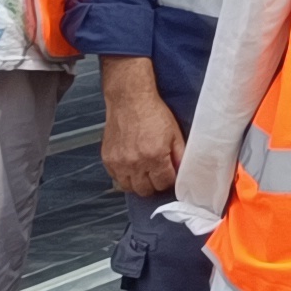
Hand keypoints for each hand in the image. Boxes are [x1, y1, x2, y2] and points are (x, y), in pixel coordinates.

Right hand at [97, 65, 183, 199]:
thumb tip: (182, 171)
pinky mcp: (108, 159)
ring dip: (138, 183)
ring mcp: (119, 162)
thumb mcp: (174, 133)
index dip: (169, 180)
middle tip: (157, 174)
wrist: (130, 100)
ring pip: (129, 188)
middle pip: (146, 190)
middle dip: (155, 184)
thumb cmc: (153, 113)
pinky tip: (132, 166)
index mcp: (155, 157)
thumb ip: (180, 155)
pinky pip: (116, 178)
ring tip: (144, 172)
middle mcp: (135, 163)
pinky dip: (124, 176)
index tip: (169, 174)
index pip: (164, 184)